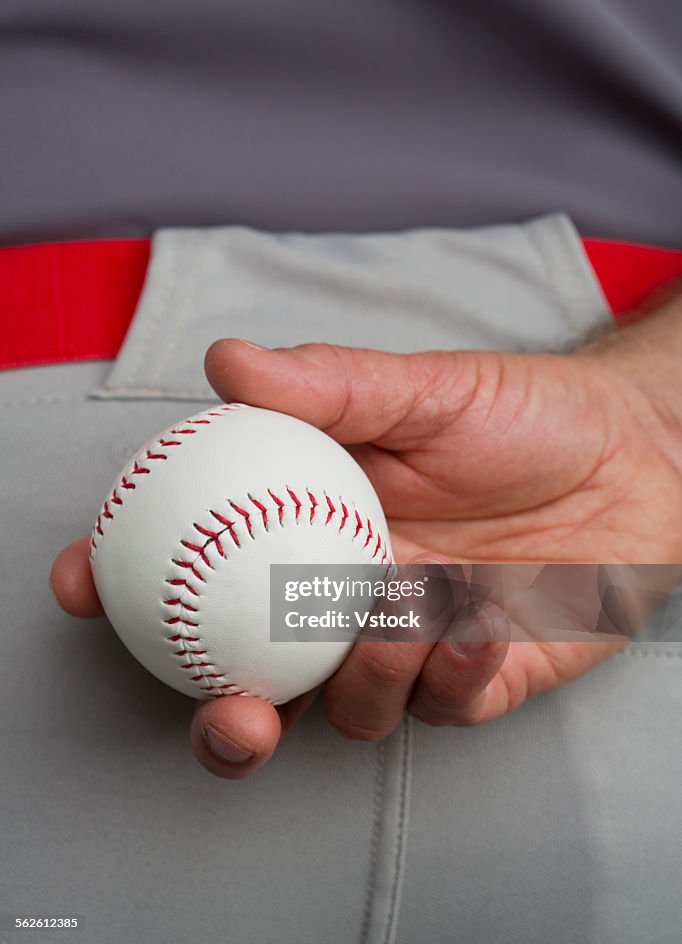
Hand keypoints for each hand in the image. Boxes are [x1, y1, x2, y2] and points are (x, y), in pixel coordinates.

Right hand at [51, 294, 681, 777]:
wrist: (636, 455)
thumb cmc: (523, 416)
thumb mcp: (425, 388)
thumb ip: (329, 386)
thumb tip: (227, 361)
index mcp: (313, 530)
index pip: (203, 568)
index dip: (131, 583)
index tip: (83, 577)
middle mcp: (350, 597)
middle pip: (259, 681)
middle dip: (227, 719)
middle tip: (233, 714)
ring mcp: (414, 647)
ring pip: (351, 706)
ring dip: (364, 675)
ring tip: (407, 604)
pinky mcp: (482, 680)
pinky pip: (446, 707)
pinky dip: (453, 674)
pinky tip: (479, 623)